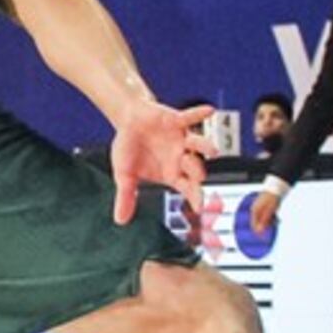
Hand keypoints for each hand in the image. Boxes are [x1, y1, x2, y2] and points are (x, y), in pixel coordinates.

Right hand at [108, 100, 216, 224]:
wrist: (129, 121)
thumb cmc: (130, 148)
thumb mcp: (124, 175)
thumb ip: (125, 196)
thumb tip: (120, 221)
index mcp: (172, 173)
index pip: (187, 188)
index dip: (195, 197)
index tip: (200, 207)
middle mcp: (181, 157)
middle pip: (195, 167)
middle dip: (197, 171)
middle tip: (198, 177)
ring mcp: (182, 139)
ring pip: (198, 144)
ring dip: (205, 146)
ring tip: (212, 150)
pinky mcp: (177, 121)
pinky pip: (190, 117)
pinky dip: (198, 114)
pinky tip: (209, 111)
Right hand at [248, 188, 281, 238]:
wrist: (277, 188)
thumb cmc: (273, 198)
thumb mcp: (270, 211)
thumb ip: (264, 221)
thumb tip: (260, 231)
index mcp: (254, 211)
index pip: (254, 226)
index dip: (259, 233)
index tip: (264, 239)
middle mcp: (255, 210)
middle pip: (259, 223)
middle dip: (266, 226)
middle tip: (274, 225)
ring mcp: (259, 209)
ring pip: (263, 220)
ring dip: (270, 222)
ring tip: (277, 219)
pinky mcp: (264, 207)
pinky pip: (266, 216)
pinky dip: (271, 218)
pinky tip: (276, 216)